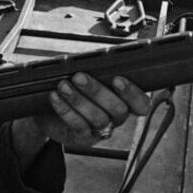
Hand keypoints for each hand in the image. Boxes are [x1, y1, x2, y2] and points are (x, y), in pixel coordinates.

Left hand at [31, 73, 150, 149]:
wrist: (51, 110)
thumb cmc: (76, 86)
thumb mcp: (88, 74)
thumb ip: (98, 67)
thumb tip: (95, 55)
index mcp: (125, 100)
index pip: (141, 104)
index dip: (133, 93)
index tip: (117, 79)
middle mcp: (117, 117)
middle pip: (118, 109)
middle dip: (98, 91)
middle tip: (79, 77)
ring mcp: (101, 130)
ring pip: (98, 118)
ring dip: (79, 100)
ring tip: (63, 85)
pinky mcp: (83, 138)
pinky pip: (78, 125)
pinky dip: (65, 110)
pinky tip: (55, 96)